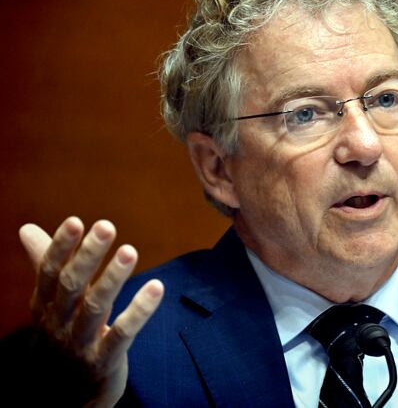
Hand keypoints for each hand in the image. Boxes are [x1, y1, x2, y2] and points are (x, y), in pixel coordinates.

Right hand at [19, 217, 163, 405]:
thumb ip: (45, 265)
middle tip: (106, 226)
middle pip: (71, 286)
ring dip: (113, 278)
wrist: (65, 395)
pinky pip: (122, 334)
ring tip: (130, 250)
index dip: (60, 247)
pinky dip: (139, 311)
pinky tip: (156, 287)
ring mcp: (80, 343)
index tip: (75, 220)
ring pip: (96, 307)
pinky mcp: (104, 360)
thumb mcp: (51, 303)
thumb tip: (27, 229)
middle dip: (87, 256)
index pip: (50, 272)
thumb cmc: (63, 336)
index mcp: (46, 305)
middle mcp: (59, 322)